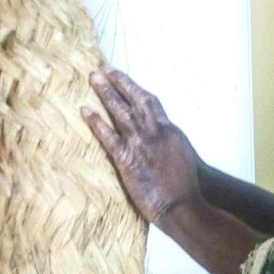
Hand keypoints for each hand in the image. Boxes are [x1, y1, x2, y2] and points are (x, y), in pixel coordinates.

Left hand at [82, 69, 202, 224]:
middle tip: (104, 68)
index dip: (135, 88)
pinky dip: (96, 122)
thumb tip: (162, 138)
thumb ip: (170, 144)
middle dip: (119, 83)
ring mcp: (141, 144)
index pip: (150, 102)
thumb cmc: (188, 185)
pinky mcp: (128, 160)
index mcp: (170, 131)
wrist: (186, 204)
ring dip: (107, 93)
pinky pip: (109, 137)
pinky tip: (85, 110)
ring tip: (94, 78)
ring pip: (122, 112)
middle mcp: (155, 132)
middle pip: (135, 100)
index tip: (123, 77)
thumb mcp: (183, 157)